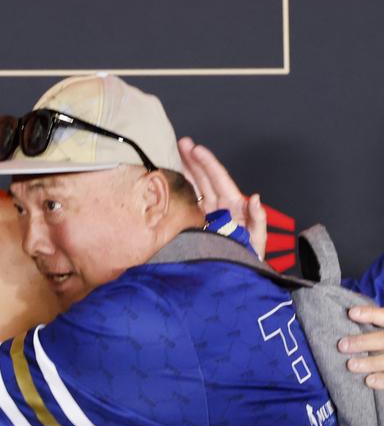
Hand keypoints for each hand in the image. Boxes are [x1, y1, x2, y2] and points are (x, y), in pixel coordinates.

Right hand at [178, 137, 266, 257]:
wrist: (230, 282)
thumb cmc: (247, 261)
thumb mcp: (257, 242)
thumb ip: (257, 220)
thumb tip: (255, 198)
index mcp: (234, 207)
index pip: (219, 179)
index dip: (207, 163)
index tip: (195, 149)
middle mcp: (218, 208)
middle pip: (204, 178)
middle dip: (193, 159)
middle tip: (180, 143)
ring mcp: (204, 215)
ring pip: (194, 187)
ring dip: (185, 170)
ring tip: (172, 154)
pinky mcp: (192, 225)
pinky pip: (185, 204)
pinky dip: (177, 190)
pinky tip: (168, 180)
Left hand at [339, 306, 383, 388]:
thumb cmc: (382, 337)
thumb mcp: (381, 328)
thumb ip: (371, 323)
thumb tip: (344, 316)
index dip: (370, 314)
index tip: (351, 313)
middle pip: (382, 339)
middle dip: (363, 342)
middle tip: (342, 346)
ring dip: (370, 363)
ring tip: (351, 365)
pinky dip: (382, 380)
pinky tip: (369, 381)